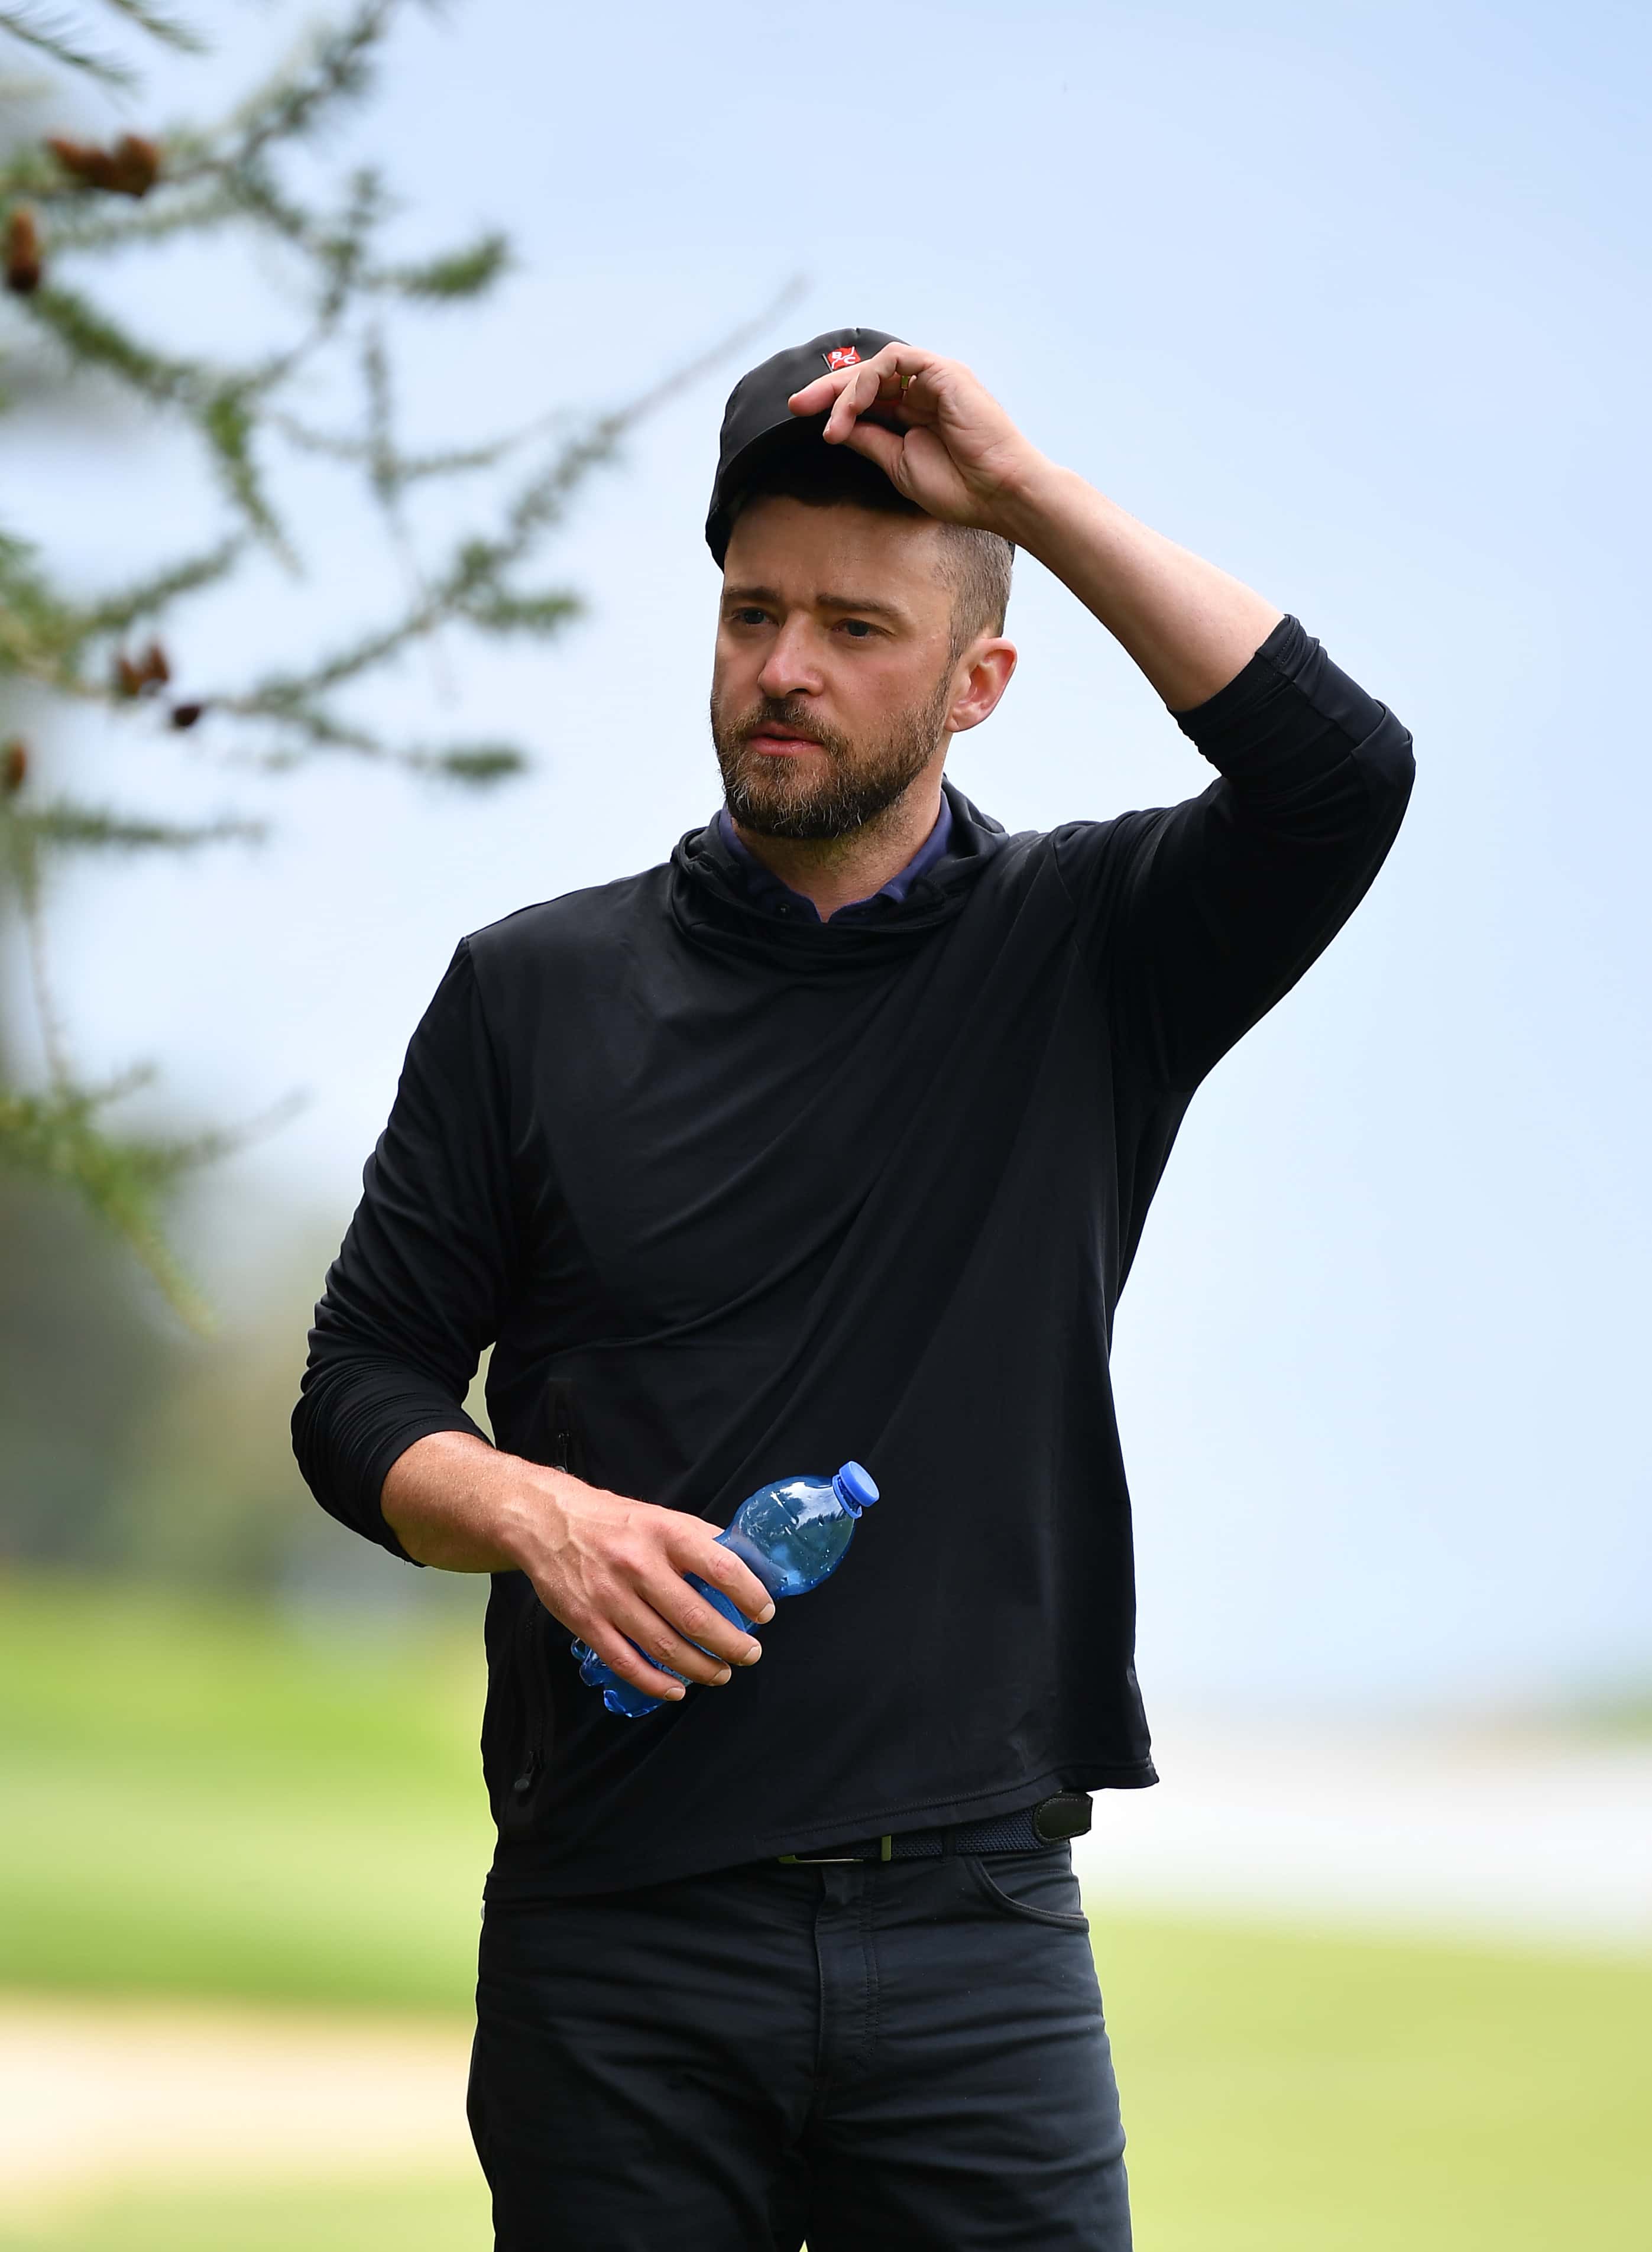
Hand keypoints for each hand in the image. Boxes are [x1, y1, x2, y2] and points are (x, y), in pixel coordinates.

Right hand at [509, 1468, 776, 1703]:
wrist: (546, 1521)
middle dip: (730, 1643)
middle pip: (694, 1616)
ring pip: (664, 1646)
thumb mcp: (661, 1517)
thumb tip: (745, 1566)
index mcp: (665, 1533)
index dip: (749, 1595)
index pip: (721, 1567)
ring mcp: (610, 1596)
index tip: (765, 1613)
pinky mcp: (585, 1621)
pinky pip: (626, 1662)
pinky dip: (655, 1683)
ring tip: (721, 1673)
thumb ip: (699, 1541)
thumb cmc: (614, 1521)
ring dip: (700, 1668)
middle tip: (749, 1654)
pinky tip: (677, 1689)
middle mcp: (638, 1565)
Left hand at [786, 344, 1043, 537]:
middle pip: (867, 377)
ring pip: (878, 366)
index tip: (801, 413)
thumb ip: (868, 439)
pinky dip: (870, 380)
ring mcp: (936, 379)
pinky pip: (897, 360)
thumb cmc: (959, 487)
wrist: (998, 494)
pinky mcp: (945, 373)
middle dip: (828, 389)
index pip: (867, 396)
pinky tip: (856, 406)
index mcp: (915, 412)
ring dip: (847, 390)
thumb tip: (836, 427)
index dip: (834, 402)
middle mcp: (925, 391)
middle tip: (797, 405)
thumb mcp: (898, 463)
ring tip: (833, 423)